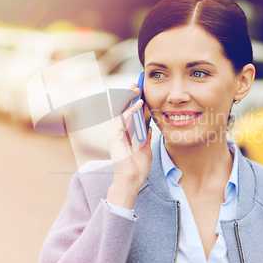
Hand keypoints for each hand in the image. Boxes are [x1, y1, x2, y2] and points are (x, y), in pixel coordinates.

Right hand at [107, 82, 152, 208]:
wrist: (132, 180)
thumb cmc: (138, 166)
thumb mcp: (145, 146)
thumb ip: (145, 134)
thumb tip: (148, 124)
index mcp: (125, 133)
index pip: (129, 113)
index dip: (135, 101)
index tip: (142, 90)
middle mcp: (117, 131)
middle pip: (123, 108)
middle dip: (130, 95)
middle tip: (138, 82)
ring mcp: (114, 133)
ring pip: (121, 110)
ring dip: (129, 98)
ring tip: (138, 87)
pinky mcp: (113, 137)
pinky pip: (122, 119)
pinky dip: (130, 110)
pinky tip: (139, 103)